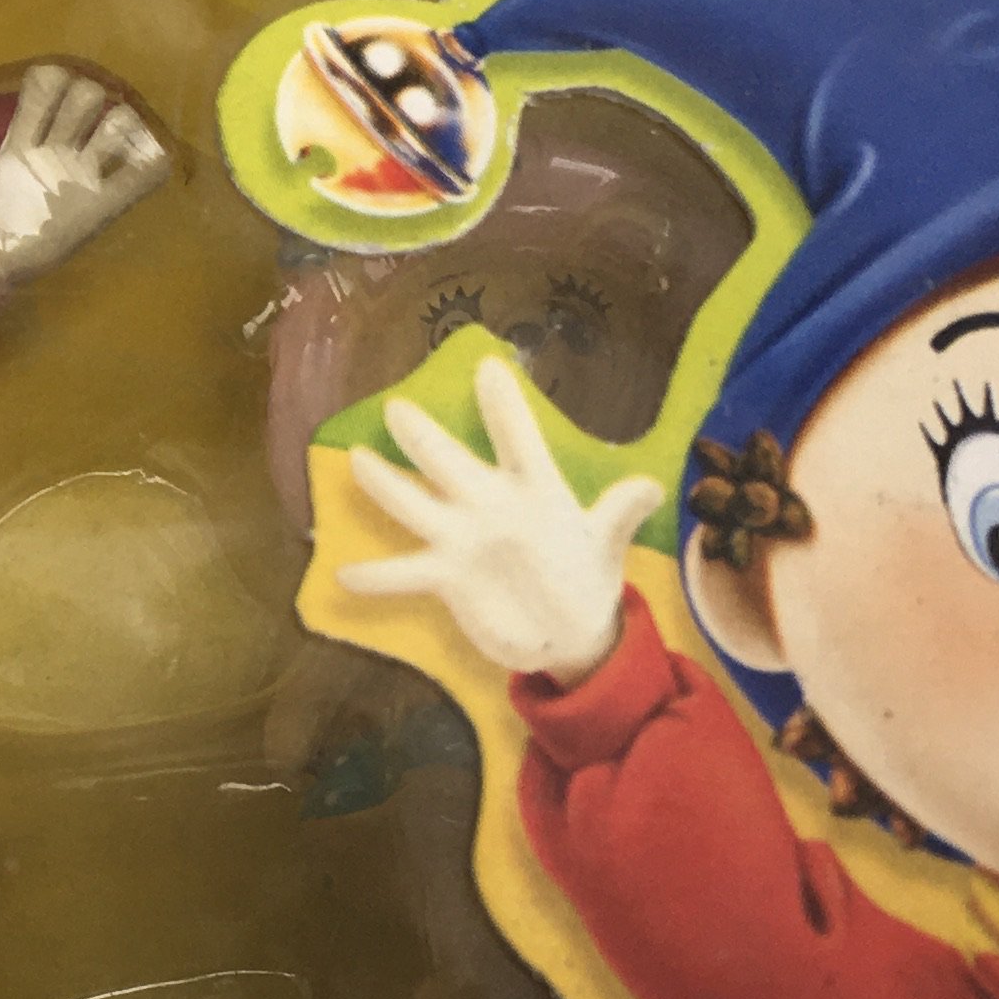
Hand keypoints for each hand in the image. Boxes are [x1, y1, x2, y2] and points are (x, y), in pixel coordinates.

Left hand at [0, 63, 173, 279]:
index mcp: (25, 139)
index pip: (47, 89)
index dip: (50, 81)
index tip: (44, 91)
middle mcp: (58, 150)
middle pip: (87, 97)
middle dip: (85, 96)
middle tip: (75, 119)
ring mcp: (83, 176)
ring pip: (117, 126)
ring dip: (119, 122)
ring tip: (108, 137)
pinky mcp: (103, 206)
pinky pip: (141, 177)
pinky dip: (152, 161)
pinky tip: (145, 156)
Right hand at [335, 354, 663, 685]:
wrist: (568, 629)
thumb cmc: (585, 574)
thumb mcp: (605, 544)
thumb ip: (620, 514)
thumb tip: (654, 488)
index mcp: (533, 488)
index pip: (518, 440)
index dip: (504, 408)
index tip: (491, 369)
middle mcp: (488, 504)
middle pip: (451, 463)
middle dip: (425, 438)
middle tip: (399, 407)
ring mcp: (462, 538)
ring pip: (416, 504)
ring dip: (387, 485)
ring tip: (359, 460)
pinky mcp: (446, 576)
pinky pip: (406, 572)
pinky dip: (377, 577)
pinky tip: (345, 577)